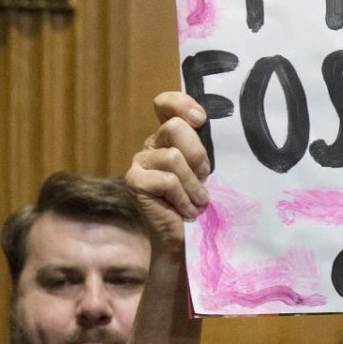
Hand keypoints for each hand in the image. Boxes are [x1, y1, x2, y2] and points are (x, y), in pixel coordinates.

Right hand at [125, 92, 213, 254]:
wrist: (182, 239)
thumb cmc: (198, 203)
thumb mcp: (206, 171)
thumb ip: (204, 148)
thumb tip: (208, 124)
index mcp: (168, 137)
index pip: (166, 104)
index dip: (181, 104)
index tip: (201, 119)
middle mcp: (151, 145)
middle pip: (174, 128)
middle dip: (197, 155)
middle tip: (204, 178)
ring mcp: (139, 162)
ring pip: (172, 157)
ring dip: (192, 184)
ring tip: (198, 201)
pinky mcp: (134, 181)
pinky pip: (166, 180)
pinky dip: (183, 198)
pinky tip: (186, 210)